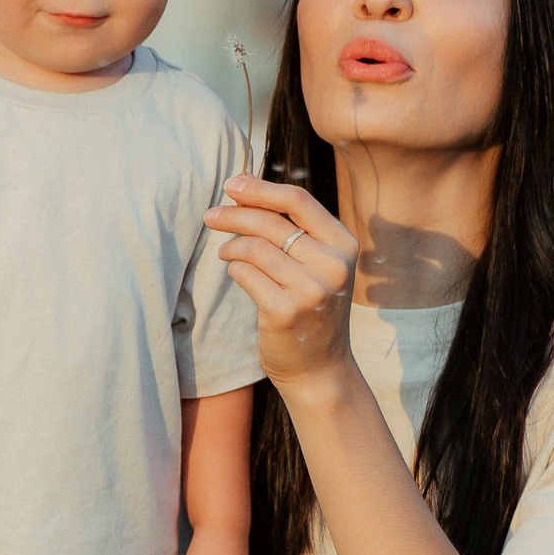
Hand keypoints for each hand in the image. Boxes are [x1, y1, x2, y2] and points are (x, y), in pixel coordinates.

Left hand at [205, 172, 358, 392]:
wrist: (320, 370)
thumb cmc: (313, 310)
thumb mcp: (319, 266)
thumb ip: (294, 231)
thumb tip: (242, 191)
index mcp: (344, 245)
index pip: (298, 201)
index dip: (260, 188)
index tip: (231, 184)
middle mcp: (333, 265)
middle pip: (271, 222)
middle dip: (233, 214)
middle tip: (210, 215)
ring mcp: (311, 290)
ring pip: (254, 247)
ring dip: (231, 246)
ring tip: (225, 251)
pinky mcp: (285, 312)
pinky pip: (245, 274)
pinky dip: (234, 269)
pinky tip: (236, 273)